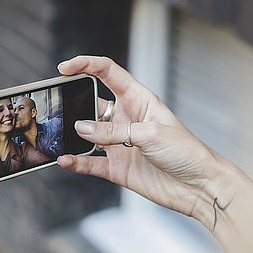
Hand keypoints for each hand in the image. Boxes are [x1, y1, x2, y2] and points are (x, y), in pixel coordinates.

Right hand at [57, 56, 252, 252]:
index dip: (86, 65)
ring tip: (56, 134)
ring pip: (86, 134)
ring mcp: (119, 143)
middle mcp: (126, 118)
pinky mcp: (116, 167)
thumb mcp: (150, 134)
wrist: (199, 187)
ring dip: (71, 134)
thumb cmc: (186, 152)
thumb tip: (80, 128)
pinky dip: (76, 162)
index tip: (65, 67)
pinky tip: (65, 160)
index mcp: (138, 99)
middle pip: (91, 102)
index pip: (108, 73)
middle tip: (53, 102)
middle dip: (71, 100)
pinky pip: (90, 163)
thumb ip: (114, 131)